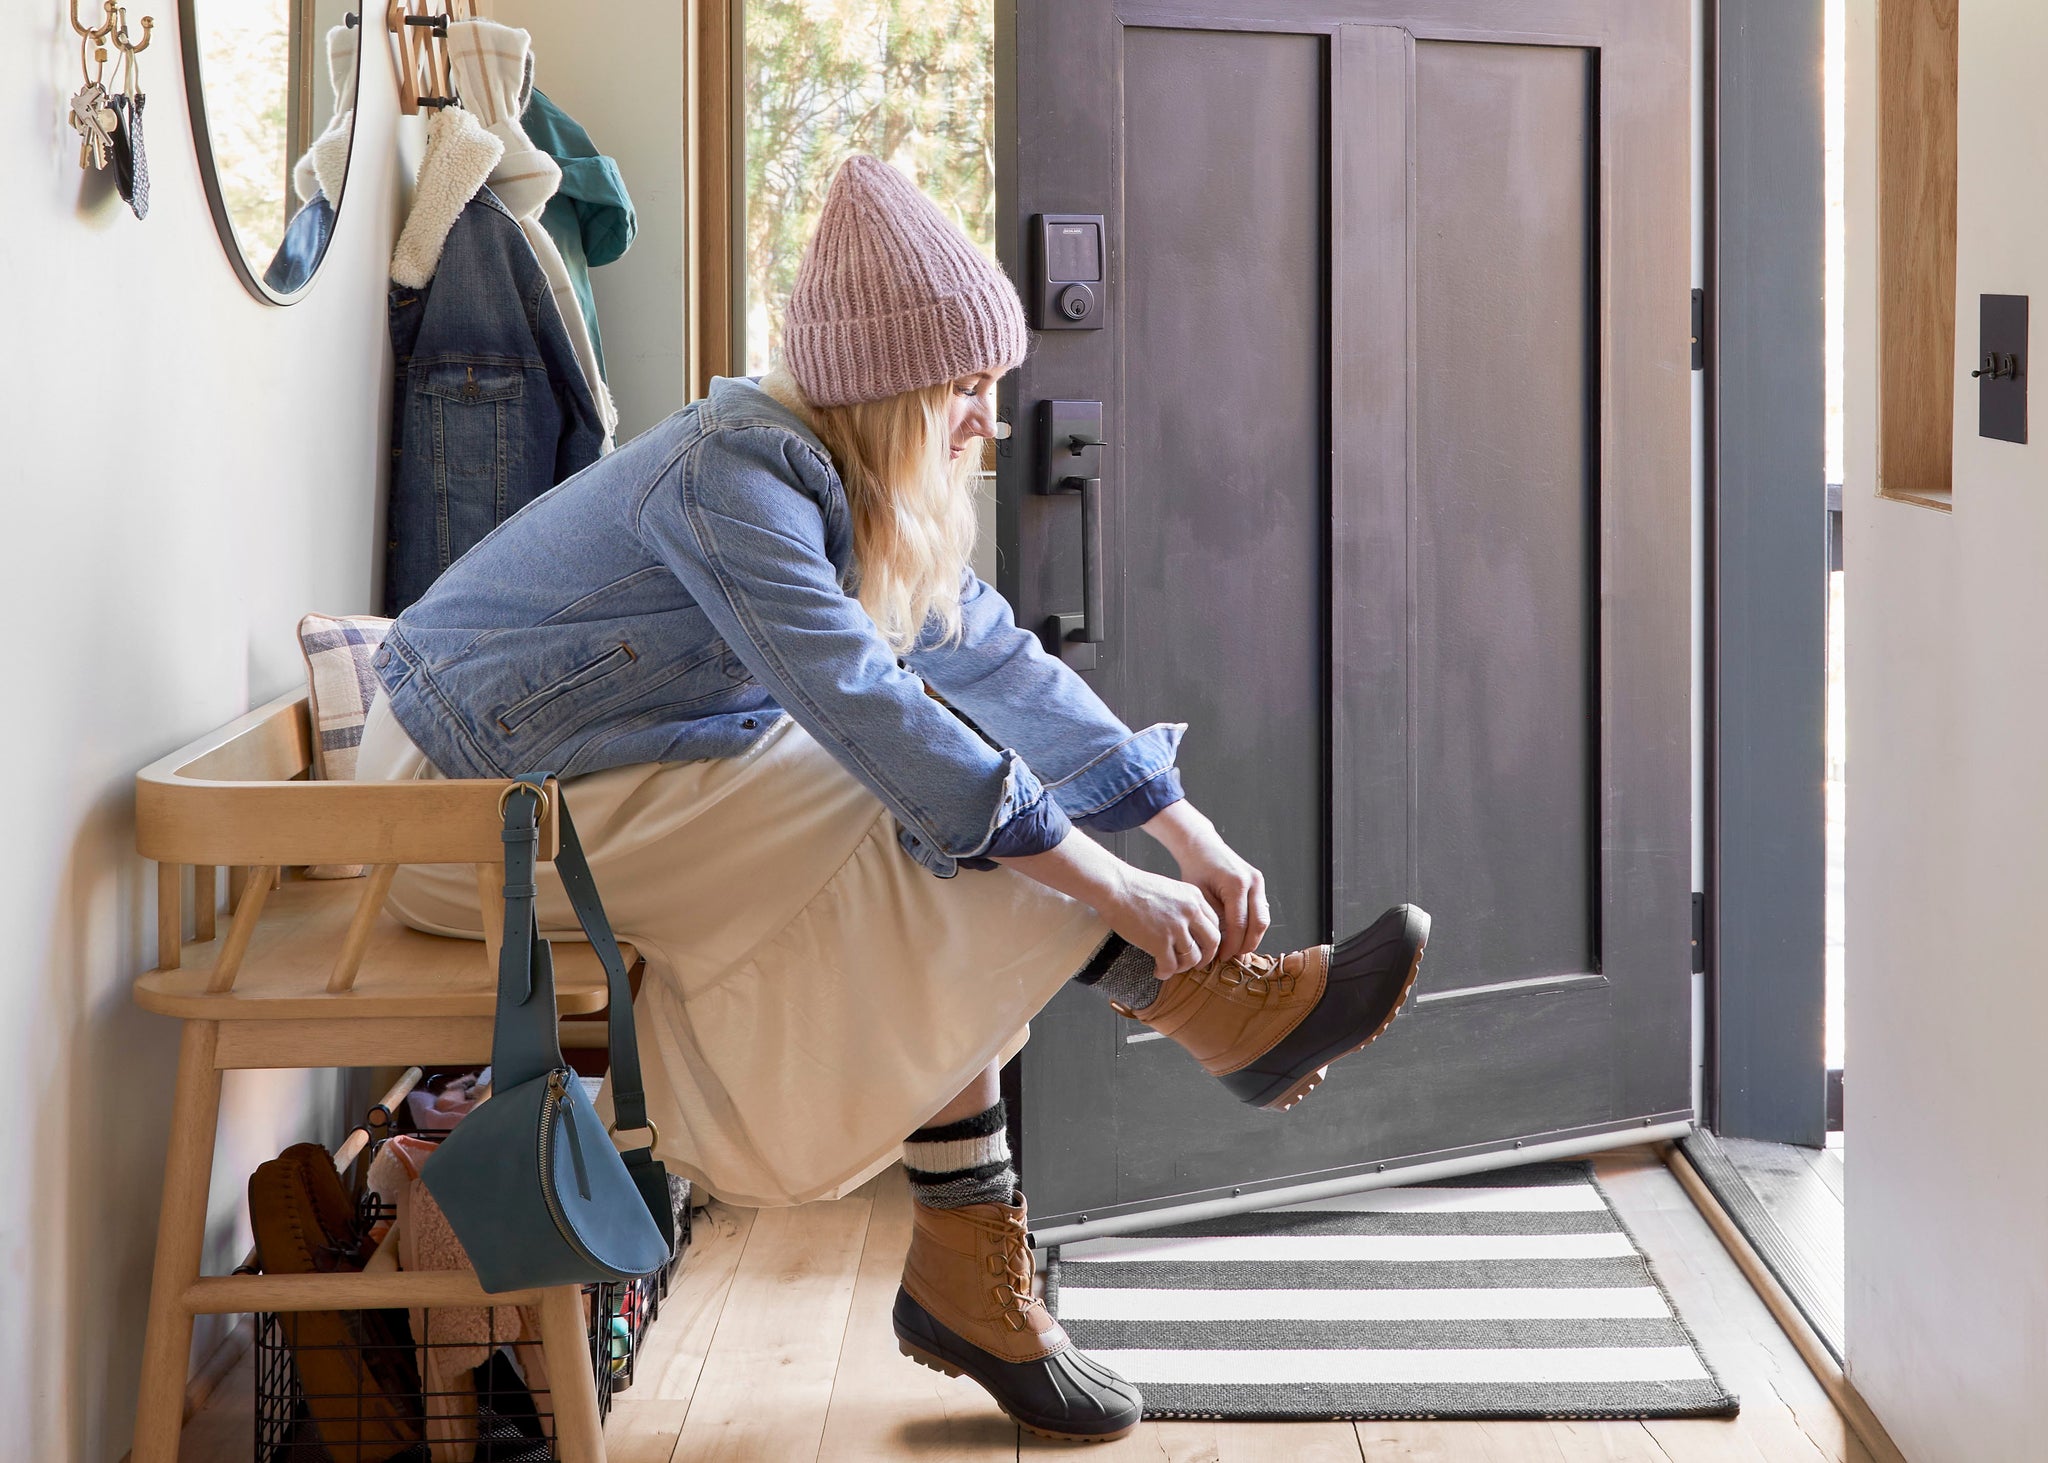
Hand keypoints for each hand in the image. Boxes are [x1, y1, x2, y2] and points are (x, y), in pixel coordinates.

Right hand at [1104, 863, 1221, 975]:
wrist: (1115, 887)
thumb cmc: (1135, 887)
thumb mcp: (1171, 889)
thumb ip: (1184, 906)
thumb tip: (1188, 928)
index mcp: (1195, 897)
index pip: (1214, 924)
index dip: (1210, 940)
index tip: (1203, 948)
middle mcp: (1190, 912)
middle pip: (1212, 942)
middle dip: (1205, 958)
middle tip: (1196, 965)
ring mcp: (1176, 928)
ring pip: (1191, 958)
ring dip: (1181, 967)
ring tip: (1170, 966)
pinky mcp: (1160, 942)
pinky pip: (1170, 966)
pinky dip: (1165, 972)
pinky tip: (1158, 971)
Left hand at [1141, 801, 1270, 963]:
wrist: (1202, 847)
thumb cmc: (1196, 869)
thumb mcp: (1198, 896)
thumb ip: (1211, 919)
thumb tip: (1218, 946)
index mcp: (1236, 885)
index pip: (1239, 925)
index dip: (1232, 945)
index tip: (1222, 957)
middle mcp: (1253, 882)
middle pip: (1259, 924)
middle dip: (1246, 945)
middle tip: (1231, 958)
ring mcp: (1259, 882)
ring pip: (1264, 919)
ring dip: (1252, 938)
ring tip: (1235, 950)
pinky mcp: (1260, 884)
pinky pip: (1261, 911)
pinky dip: (1253, 926)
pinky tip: (1239, 936)